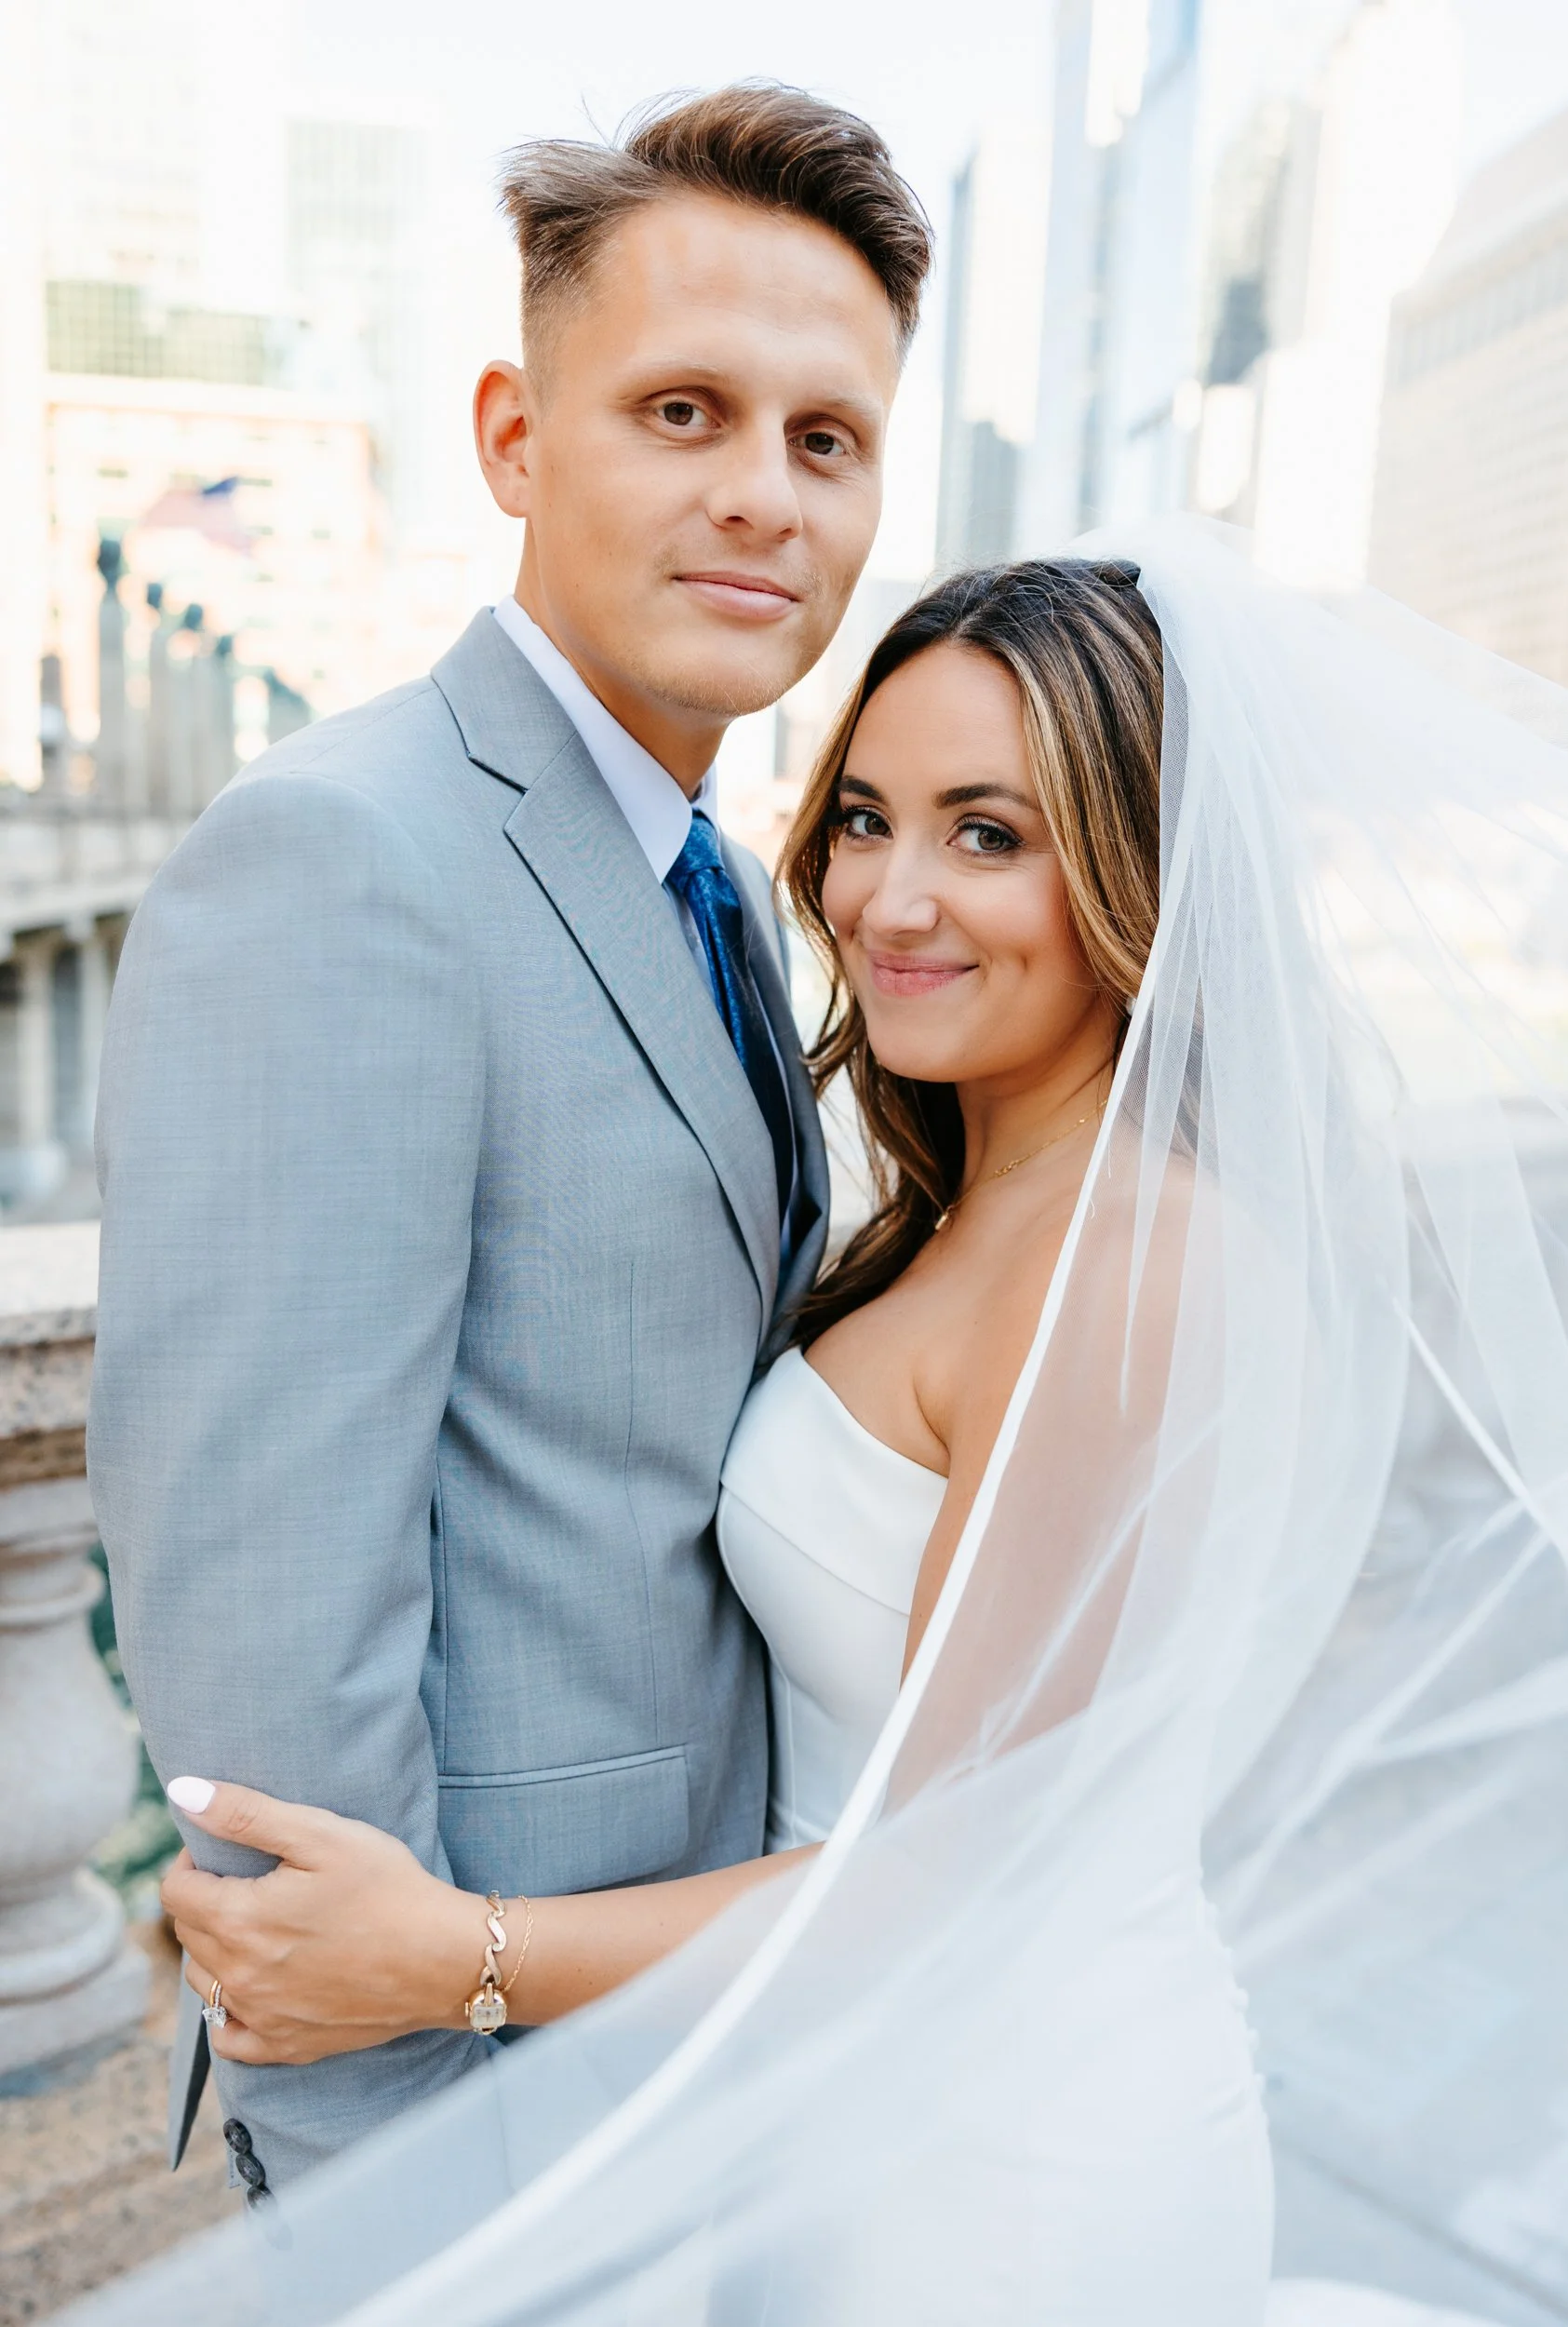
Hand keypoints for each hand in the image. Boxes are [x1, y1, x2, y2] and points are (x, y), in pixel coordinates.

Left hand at [161, 1780, 479, 2065]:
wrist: (444, 1959)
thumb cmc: (388, 1888)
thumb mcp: (321, 1835)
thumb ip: (245, 1813)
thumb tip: (181, 1792)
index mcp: (239, 1920)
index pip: (174, 1891)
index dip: (193, 1859)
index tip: (225, 1848)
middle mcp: (238, 1976)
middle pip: (187, 1932)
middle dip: (206, 1898)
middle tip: (250, 1879)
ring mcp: (260, 2017)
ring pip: (202, 1980)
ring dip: (214, 1948)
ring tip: (257, 1924)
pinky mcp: (286, 2045)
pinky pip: (227, 2036)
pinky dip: (226, 2011)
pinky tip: (253, 1986)